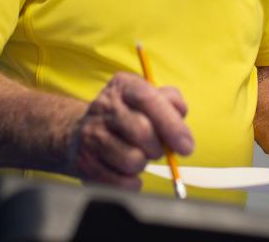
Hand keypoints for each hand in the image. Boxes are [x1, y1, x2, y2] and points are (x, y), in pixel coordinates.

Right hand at [68, 71, 193, 188]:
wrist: (81, 134)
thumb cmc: (127, 116)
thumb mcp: (147, 98)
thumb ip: (170, 100)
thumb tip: (181, 113)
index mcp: (123, 86)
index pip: (148, 99)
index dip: (171, 124)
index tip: (187, 146)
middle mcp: (103, 106)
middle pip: (142, 131)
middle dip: (158, 147)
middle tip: (158, 150)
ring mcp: (91, 133)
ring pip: (132, 159)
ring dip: (143, 164)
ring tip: (138, 156)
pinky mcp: (85, 162)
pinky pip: (120, 182)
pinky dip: (132, 182)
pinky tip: (127, 171)